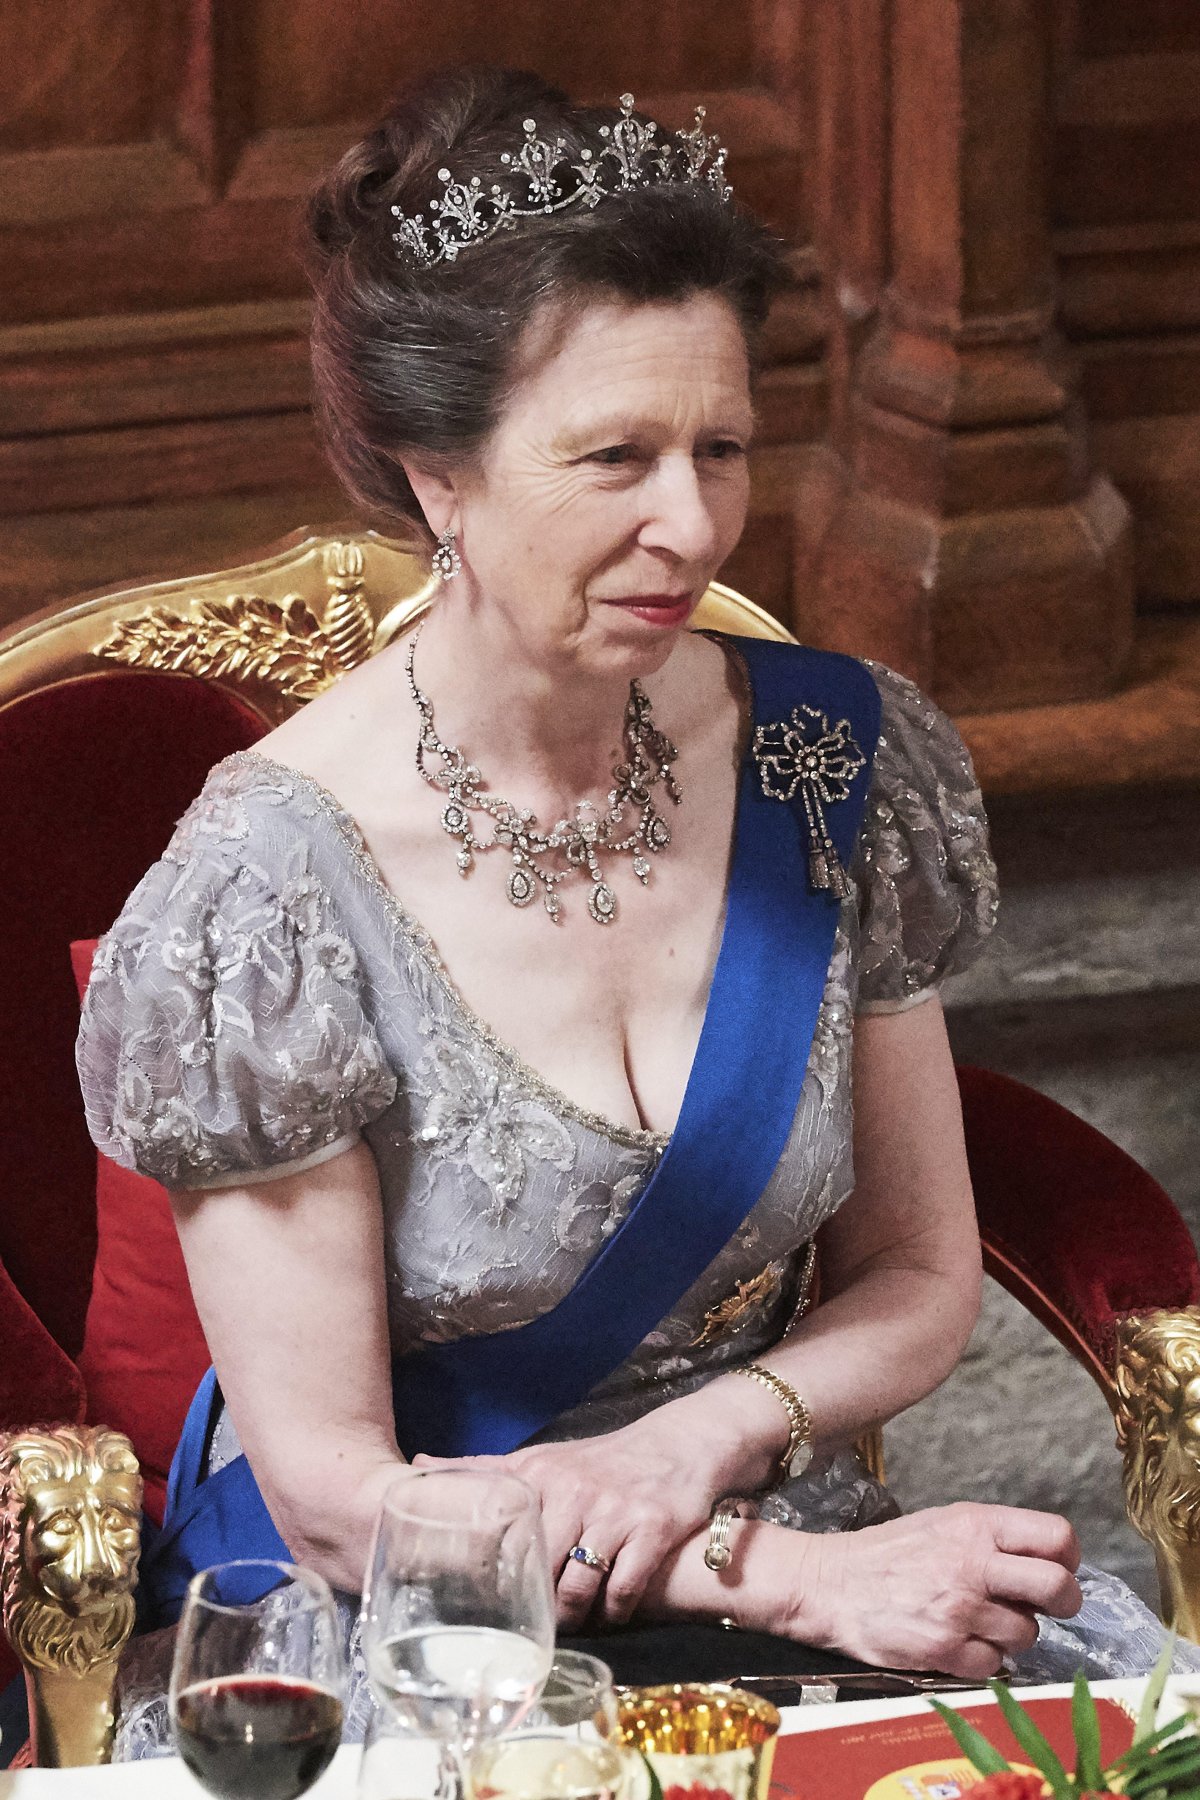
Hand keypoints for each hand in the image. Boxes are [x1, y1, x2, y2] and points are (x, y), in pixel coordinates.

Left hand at [413, 1385, 778, 1629]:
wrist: (681, 1443)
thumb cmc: (602, 1461)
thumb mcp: (543, 1457)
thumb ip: (486, 1469)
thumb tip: (419, 1462)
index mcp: (539, 1475)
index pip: (500, 1535)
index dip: (490, 1578)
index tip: (481, 1607)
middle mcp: (574, 1490)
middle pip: (537, 1570)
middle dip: (532, 1607)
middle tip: (527, 1630)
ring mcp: (615, 1510)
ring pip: (578, 1586)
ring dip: (573, 1616)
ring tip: (570, 1626)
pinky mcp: (654, 1529)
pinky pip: (623, 1591)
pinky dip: (615, 1613)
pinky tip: (611, 1615)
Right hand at [791, 1503, 1081, 1680]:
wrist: (831, 1584)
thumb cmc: (890, 1553)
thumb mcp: (942, 1523)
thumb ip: (993, 1539)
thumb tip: (1048, 1565)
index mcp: (975, 1525)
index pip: (1057, 1537)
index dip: (1067, 1558)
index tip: (1057, 1569)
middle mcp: (973, 1564)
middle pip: (1059, 1589)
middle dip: (1063, 1602)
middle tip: (1045, 1606)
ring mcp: (960, 1610)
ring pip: (1028, 1634)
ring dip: (1013, 1633)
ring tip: (980, 1620)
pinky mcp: (945, 1650)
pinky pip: (995, 1664)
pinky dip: (983, 1658)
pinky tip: (958, 1640)